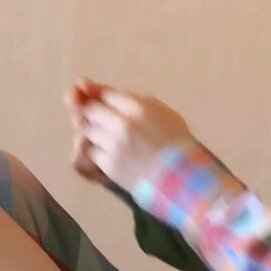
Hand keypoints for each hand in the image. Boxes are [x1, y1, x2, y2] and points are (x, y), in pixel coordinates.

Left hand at [66, 78, 195, 192]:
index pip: (106, 95)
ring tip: (111, 142)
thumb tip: (112, 92)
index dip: (103, 100)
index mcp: (140, 107)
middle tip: (106, 125)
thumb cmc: (177, 143)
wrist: (182, 177)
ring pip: (87, 131)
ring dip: (95, 135)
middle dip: (95, 116)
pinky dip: (98, 153)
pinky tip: (114, 156)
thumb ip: (138, 101)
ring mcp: (114, 144)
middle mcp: (123, 123)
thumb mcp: (165, 113)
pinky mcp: (109, 164)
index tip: (107, 107)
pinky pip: (91, 152)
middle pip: (91, 110)